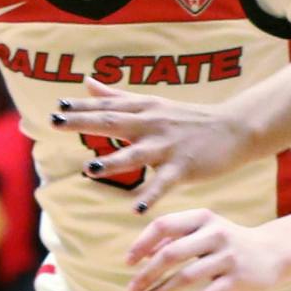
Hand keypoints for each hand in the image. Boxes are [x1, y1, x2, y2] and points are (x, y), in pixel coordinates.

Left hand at [51, 78, 253, 208]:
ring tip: (90, 169)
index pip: (107, 106)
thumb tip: (86, 81)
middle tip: (56, 124)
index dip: (80, 107)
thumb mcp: (153, 102)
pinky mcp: (184, 167)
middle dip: (84, 122)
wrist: (235, 128)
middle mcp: (153, 123)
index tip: (55, 108)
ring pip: (136, 154)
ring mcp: (168, 146)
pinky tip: (135, 209)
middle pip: (113, 122)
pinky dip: (150, 196)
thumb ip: (117, 96)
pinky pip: (163, 184)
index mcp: (144, 108)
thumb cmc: (191, 118)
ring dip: (113, 161)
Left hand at [125, 208, 285, 290]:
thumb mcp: (206, 230)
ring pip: (185, 278)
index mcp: (203, 218)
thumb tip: (142, 254)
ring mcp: (228, 259)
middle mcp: (216, 235)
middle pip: (171, 254)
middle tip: (131, 289)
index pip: (164, 225)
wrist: (274, 253)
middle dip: (146, 274)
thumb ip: (176, 237)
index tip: (128, 263)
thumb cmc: (230, 242)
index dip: (142, 244)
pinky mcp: (237, 281)